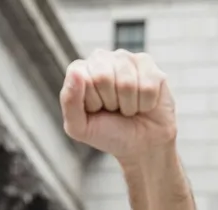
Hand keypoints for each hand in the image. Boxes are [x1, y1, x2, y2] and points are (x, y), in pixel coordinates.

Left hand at [60, 49, 176, 161]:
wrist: (142, 144)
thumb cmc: (109, 133)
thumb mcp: (80, 127)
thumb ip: (69, 102)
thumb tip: (75, 72)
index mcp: (79, 71)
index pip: (82, 79)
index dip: (93, 102)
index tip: (97, 111)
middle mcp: (101, 58)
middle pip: (103, 77)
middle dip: (111, 103)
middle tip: (114, 109)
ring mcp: (125, 58)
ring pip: (127, 83)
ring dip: (129, 106)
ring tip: (128, 108)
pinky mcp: (148, 63)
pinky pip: (148, 86)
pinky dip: (146, 104)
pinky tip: (143, 103)